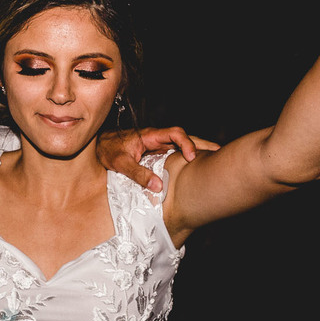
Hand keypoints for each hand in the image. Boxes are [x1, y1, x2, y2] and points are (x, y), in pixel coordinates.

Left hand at [96, 127, 220, 191]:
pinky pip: (176, 153)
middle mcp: (158, 139)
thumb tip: (159, 186)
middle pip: (184, 138)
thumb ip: (138, 173)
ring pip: (182, 145)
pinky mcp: (158, 153)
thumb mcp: (120, 163)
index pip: (175, 133)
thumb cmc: (108, 150)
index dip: (186, 143)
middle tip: (220, 153)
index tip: (191, 157)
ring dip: (197, 150)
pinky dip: (188, 157)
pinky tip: (198, 166)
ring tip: (215, 159)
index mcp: (150, 136)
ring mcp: (159, 146)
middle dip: (202, 144)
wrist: (99, 145)